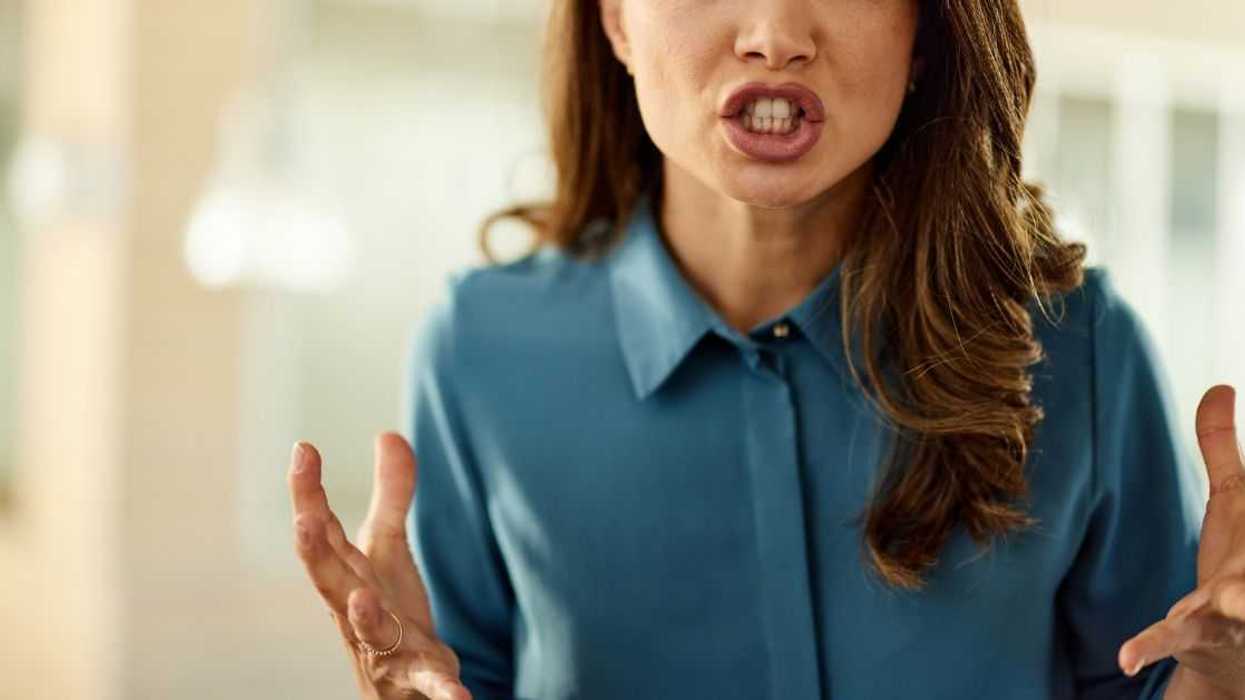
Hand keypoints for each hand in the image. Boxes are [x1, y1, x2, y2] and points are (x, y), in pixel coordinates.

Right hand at [288, 432, 471, 699]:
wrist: (395, 686)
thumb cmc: (384, 610)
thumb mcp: (388, 550)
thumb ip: (391, 495)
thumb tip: (388, 433)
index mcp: (345, 574)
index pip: (319, 530)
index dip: (307, 491)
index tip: (303, 448)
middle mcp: (353, 609)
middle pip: (328, 578)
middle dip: (314, 550)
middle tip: (304, 521)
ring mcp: (381, 646)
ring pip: (366, 631)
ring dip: (363, 615)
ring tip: (362, 598)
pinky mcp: (418, 676)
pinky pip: (430, 684)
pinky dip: (445, 693)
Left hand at [1118, 384, 1244, 697]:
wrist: (1236, 646)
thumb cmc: (1239, 563)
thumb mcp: (1236, 502)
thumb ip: (1224, 448)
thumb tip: (1221, 386)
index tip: (1243, 511)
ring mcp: (1235, 609)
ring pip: (1240, 607)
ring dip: (1240, 605)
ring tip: (1234, 602)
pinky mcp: (1198, 632)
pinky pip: (1176, 638)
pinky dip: (1151, 646)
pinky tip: (1127, 659)